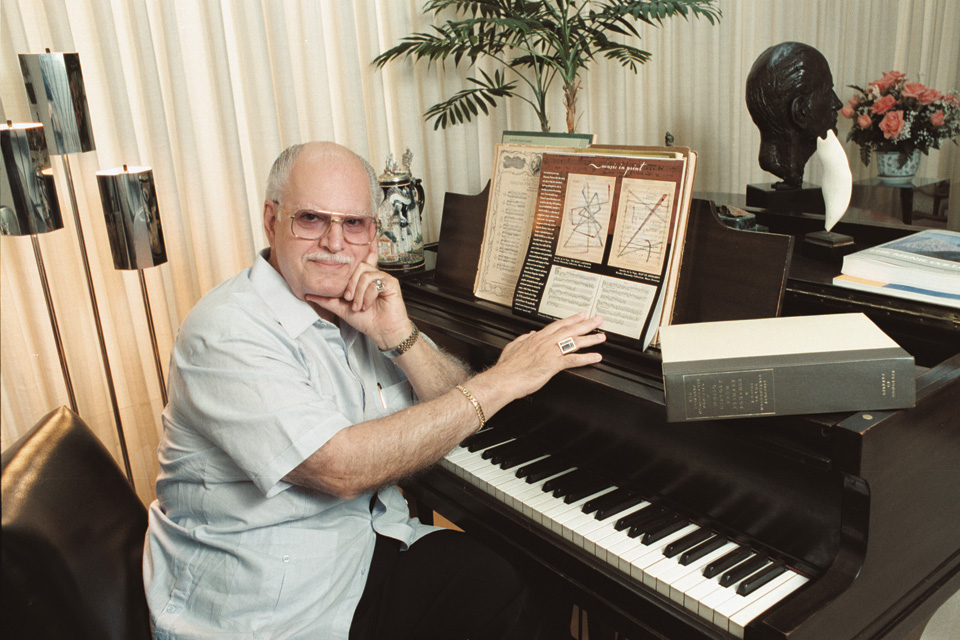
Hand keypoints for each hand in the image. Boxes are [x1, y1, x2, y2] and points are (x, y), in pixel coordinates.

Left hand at [307, 251, 412, 348]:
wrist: (382, 332)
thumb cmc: (367, 321)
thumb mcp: (342, 309)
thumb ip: (327, 301)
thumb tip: (308, 295)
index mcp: (363, 279)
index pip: (352, 267)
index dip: (346, 280)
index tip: (345, 297)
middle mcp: (374, 276)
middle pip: (359, 267)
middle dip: (351, 285)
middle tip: (349, 300)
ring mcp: (383, 279)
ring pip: (366, 275)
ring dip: (360, 294)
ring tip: (360, 306)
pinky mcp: (392, 283)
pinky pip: (376, 282)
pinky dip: (369, 295)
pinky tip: (368, 305)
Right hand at [489, 313, 604, 401]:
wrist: (504, 379)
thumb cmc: (507, 368)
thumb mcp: (513, 347)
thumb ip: (523, 339)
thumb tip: (530, 334)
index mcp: (536, 338)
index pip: (557, 325)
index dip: (571, 319)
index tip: (581, 315)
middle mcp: (545, 342)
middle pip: (569, 330)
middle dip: (586, 324)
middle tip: (598, 320)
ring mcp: (550, 352)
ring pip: (574, 342)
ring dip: (590, 339)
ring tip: (601, 337)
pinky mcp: (553, 364)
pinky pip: (573, 360)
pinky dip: (586, 358)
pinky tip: (596, 357)